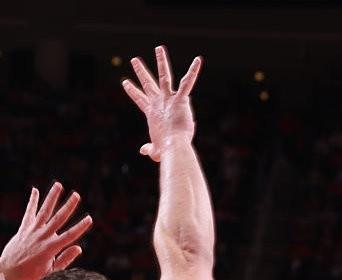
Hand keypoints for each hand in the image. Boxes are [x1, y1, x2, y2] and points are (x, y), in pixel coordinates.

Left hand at [0, 183, 92, 279]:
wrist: (6, 274)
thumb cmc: (30, 276)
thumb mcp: (51, 273)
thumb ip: (65, 259)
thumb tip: (78, 248)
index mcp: (50, 248)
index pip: (70, 235)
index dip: (80, 227)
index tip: (89, 218)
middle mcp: (41, 237)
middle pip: (58, 218)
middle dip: (68, 206)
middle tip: (76, 195)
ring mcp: (31, 231)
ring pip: (44, 211)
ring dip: (52, 198)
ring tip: (59, 185)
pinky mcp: (23, 229)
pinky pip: (29, 213)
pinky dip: (32, 202)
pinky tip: (36, 190)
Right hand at [122, 45, 202, 161]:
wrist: (173, 146)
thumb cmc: (166, 150)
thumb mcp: (155, 150)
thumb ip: (150, 149)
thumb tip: (144, 151)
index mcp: (152, 113)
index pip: (139, 99)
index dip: (132, 91)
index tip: (125, 83)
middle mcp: (158, 102)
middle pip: (148, 84)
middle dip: (141, 72)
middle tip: (135, 60)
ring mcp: (168, 99)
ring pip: (164, 75)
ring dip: (161, 61)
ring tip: (159, 48)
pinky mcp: (180, 99)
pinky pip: (188, 82)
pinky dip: (194, 71)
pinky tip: (199, 60)